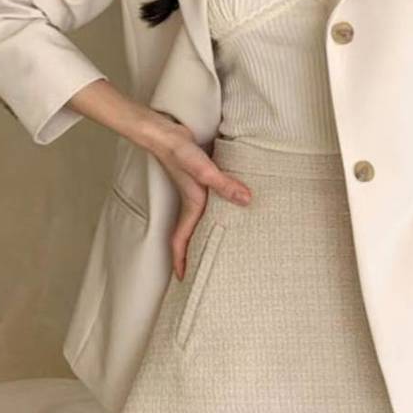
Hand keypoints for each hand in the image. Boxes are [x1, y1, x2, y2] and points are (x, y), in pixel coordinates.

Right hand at [141, 112, 252, 279]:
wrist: (166, 132)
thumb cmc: (179, 152)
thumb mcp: (204, 170)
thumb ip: (225, 185)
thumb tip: (247, 201)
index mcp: (192, 206)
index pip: (181, 241)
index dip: (181, 261)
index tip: (183, 280)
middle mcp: (194, 203)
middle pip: (192, 235)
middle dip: (194, 254)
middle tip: (205, 270)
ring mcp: (196, 191)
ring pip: (201, 220)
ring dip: (206, 233)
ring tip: (221, 246)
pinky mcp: (201, 180)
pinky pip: (210, 202)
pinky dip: (218, 211)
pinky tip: (230, 209)